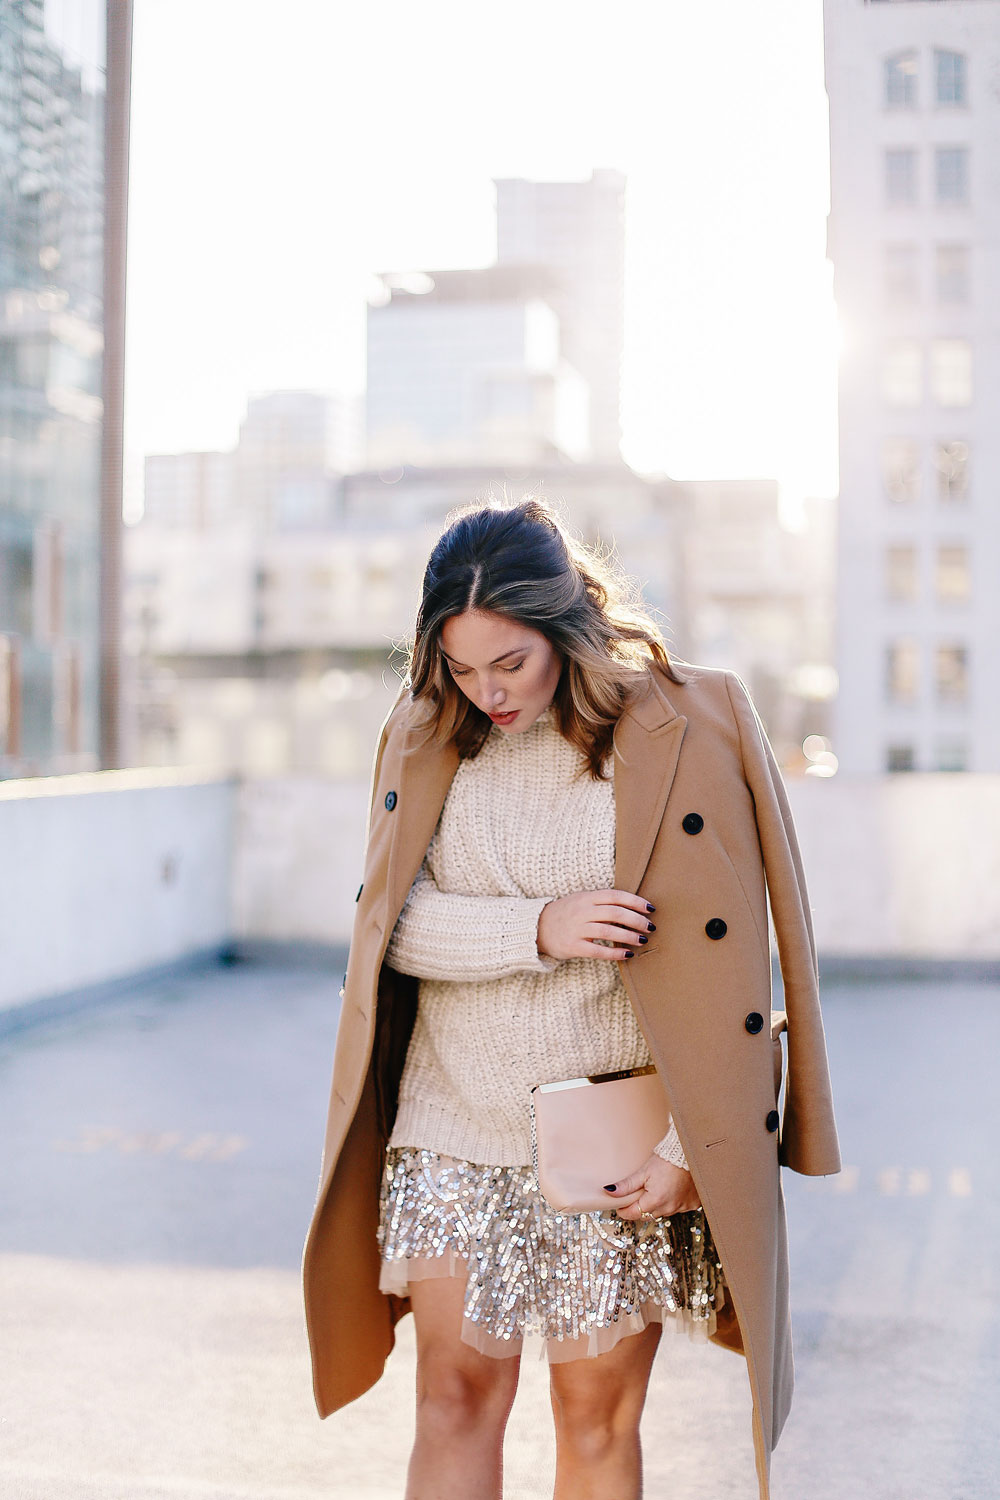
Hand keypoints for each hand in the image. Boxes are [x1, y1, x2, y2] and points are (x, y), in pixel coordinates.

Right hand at [536, 888, 655, 960]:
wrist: (537, 928)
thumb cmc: (566, 914)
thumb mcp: (581, 900)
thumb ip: (602, 902)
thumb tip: (633, 907)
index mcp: (586, 897)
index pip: (615, 896)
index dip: (635, 901)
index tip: (650, 908)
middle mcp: (582, 911)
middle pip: (615, 913)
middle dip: (636, 920)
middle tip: (650, 927)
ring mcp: (576, 929)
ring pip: (608, 931)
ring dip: (629, 936)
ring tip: (642, 940)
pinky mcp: (573, 946)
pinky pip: (598, 950)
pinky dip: (615, 953)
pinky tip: (627, 954)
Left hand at [604, 1154, 701, 1219]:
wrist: (689, 1153)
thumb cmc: (666, 1160)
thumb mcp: (644, 1171)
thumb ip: (627, 1185)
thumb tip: (610, 1191)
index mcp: (655, 1201)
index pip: (634, 1214)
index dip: (624, 1210)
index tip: (620, 1206)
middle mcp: (669, 1208)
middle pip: (648, 1214)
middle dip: (641, 1207)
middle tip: (638, 1194)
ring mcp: (682, 1207)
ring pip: (663, 1212)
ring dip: (657, 1204)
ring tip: (657, 1188)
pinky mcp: (692, 1204)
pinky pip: (678, 1208)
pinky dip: (673, 1202)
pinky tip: (672, 1190)